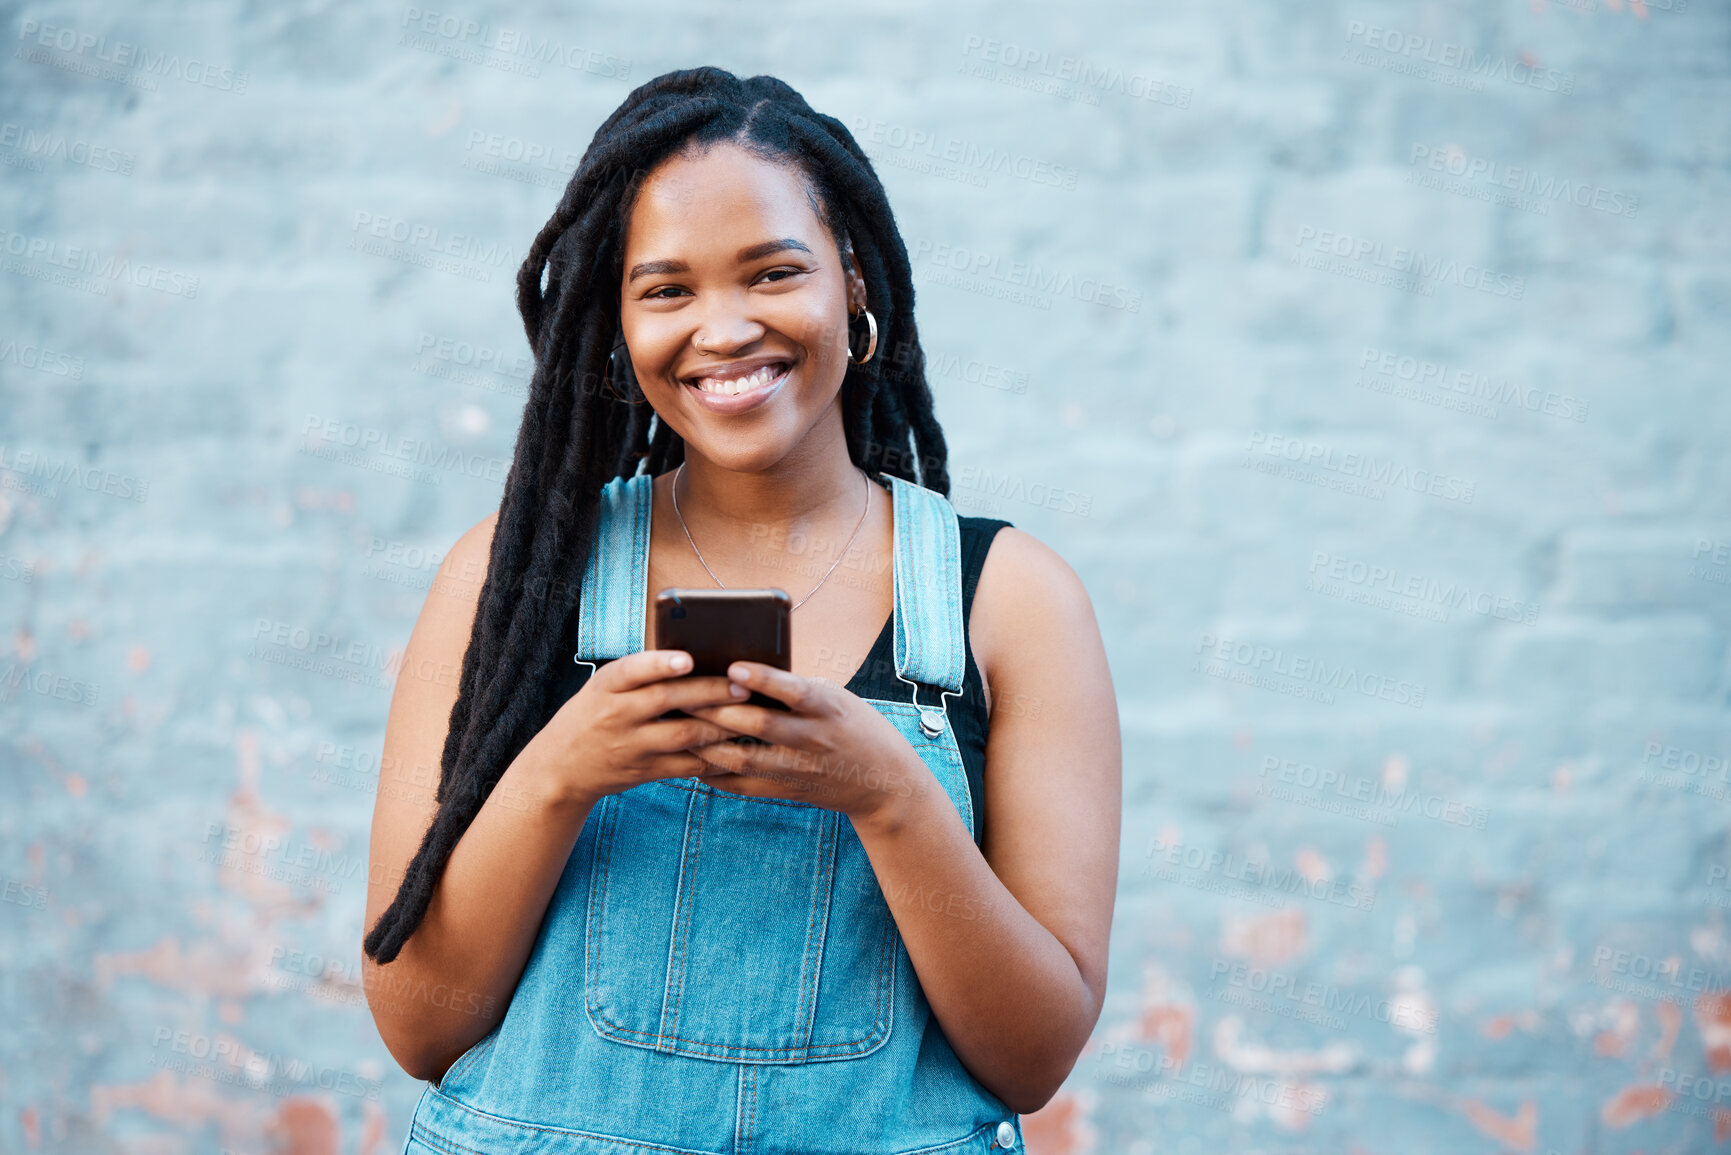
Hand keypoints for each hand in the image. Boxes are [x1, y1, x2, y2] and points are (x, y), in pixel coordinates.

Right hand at [531, 649, 747, 805]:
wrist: (561, 768)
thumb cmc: (593, 715)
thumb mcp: (604, 688)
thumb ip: (640, 674)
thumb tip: (697, 658)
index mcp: (606, 686)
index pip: (631, 670)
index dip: (659, 664)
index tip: (687, 659)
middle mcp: (616, 714)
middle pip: (666, 700)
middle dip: (709, 691)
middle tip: (742, 685)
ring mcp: (631, 746)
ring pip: (682, 735)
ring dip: (720, 725)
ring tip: (749, 713)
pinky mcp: (644, 771)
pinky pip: (685, 765)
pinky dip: (713, 756)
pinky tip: (736, 746)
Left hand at [683, 662, 934, 828]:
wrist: (883, 782)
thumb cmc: (854, 726)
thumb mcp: (836, 698)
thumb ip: (796, 689)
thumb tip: (741, 673)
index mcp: (827, 708)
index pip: (792, 690)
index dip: (761, 679)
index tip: (732, 667)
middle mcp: (812, 738)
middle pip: (757, 724)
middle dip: (716, 710)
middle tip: (682, 695)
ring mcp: (799, 768)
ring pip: (743, 758)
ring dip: (706, 743)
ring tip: (679, 726)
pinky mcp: (788, 790)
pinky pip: (743, 785)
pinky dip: (715, 773)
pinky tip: (693, 759)